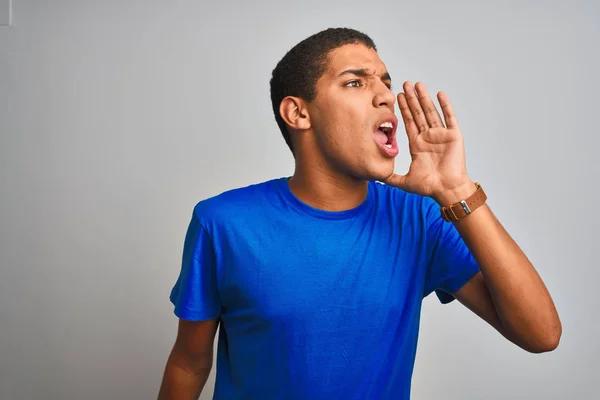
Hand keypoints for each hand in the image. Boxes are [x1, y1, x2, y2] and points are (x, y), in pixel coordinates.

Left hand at [382, 81, 473, 204]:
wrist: (447, 190)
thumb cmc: (429, 187)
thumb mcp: (404, 182)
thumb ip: (390, 178)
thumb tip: (376, 178)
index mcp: (417, 144)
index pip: (409, 122)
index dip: (403, 109)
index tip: (397, 96)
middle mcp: (428, 137)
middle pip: (418, 113)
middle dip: (411, 99)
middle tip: (405, 84)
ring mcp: (441, 135)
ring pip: (431, 112)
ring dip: (424, 98)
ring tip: (418, 84)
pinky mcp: (453, 135)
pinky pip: (449, 117)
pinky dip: (445, 105)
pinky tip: (440, 94)